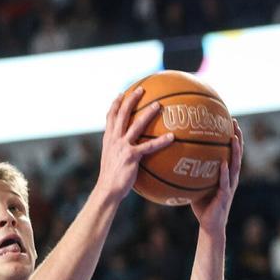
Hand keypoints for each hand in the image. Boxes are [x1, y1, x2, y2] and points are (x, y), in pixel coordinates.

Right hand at [94, 86, 173, 201]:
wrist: (107, 190)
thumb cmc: (111, 179)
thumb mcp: (111, 160)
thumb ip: (118, 151)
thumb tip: (129, 149)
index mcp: (108, 139)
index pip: (110, 117)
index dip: (115, 104)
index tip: (122, 93)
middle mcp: (114, 139)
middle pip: (122, 114)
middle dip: (131, 99)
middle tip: (141, 89)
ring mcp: (122, 146)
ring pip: (136, 125)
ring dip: (148, 113)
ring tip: (159, 105)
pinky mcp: (132, 156)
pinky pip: (149, 146)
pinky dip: (161, 141)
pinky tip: (172, 137)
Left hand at [191, 119, 242, 233]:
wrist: (210, 225)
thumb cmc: (202, 205)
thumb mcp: (196, 184)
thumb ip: (191, 171)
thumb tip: (174, 157)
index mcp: (226, 174)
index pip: (230, 152)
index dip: (231, 136)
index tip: (228, 120)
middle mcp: (231, 178)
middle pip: (236, 154)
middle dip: (237, 137)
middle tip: (234, 122)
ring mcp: (229, 187)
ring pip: (235, 165)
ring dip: (236, 151)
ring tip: (233, 138)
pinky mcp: (224, 196)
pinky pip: (225, 182)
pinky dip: (224, 172)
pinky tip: (223, 163)